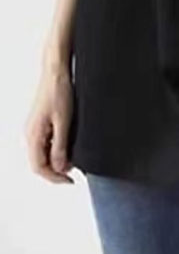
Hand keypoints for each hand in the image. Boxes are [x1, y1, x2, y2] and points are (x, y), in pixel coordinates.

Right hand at [25, 60, 74, 183]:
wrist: (56, 73)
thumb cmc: (59, 93)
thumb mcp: (64, 122)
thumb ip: (61, 146)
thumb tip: (60, 168)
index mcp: (33, 136)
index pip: (38, 167)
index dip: (54, 178)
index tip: (70, 181)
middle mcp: (30, 135)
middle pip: (39, 163)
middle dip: (56, 171)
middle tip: (74, 174)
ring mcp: (34, 129)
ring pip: (42, 154)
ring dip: (56, 161)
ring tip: (74, 162)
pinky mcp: (40, 123)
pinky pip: (45, 144)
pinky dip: (55, 150)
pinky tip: (69, 148)